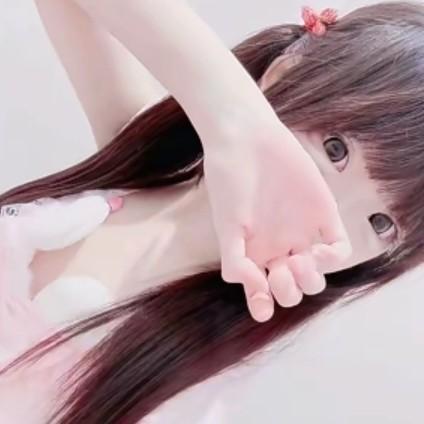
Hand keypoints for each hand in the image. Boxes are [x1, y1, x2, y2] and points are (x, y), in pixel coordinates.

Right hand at [202, 115, 351, 322]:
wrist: (247, 138)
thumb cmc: (230, 180)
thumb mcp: (225, 225)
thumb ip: (235, 260)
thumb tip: (255, 287)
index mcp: (252, 253)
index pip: (261, 291)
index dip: (263, 305)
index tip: (262, 308)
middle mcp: (277, 247)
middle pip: (292, 287)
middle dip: (290, 291)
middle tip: (281, 271)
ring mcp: (301, 232)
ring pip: (315, 274)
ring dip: (311, 279)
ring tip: (300, 260)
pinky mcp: (322, 215)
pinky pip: (338, 247)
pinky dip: (334, 257)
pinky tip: (319, 250)